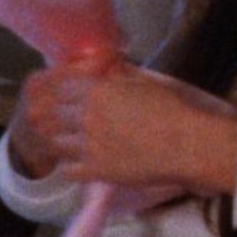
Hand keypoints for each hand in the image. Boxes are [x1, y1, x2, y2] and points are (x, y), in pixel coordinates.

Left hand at [8, 58, 236, 193]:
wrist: (185, 144)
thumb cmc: (170, 109)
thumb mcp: (143, 82)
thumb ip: (118, 76)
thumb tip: (107, 66)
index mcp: (96, 91)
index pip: (60, 86)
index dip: (55, 89)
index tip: (53, 91)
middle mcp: (85, 116)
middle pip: (53, 114)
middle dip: (52, 115)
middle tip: (51, 118)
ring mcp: (88, 145)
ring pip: (56, 142)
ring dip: (59, 140)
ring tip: (64, 141)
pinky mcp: (95, 170)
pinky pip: (68, 170)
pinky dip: (69, 166)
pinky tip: (75, 164)